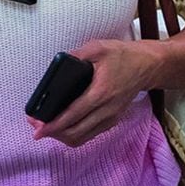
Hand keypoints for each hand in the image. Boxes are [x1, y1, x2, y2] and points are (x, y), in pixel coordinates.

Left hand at [29, 37, 157, 147]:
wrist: (148, 66)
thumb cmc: (124, 56)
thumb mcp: (99, 47)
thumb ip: (77, 54)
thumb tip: (58, 64)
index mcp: (101, 92)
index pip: (73, 116)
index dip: (54, 125)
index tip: (38, 129)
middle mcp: (107, 110)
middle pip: (75, 133)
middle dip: (53, 133)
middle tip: (37, 126)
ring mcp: (111, 118)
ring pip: (82, 138)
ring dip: (62, 136)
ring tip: (48, 127)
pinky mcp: (113, 120)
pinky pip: (90, 135)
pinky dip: (74, 134)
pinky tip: (64, 126)